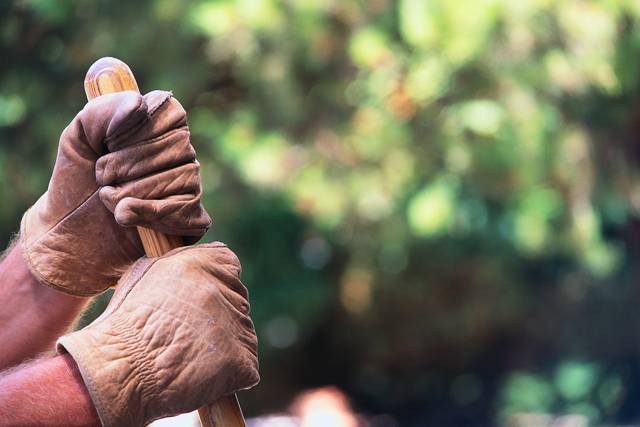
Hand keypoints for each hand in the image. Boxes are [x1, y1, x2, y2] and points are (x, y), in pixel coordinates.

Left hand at [21, 91, 210, 295]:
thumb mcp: (79, 137)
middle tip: (102, 178)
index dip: (136, 131)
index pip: (172, 113)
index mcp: (160, 126)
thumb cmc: (77, 181)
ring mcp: (189, 186)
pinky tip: (128, 216)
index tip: (107, 144)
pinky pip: (188, 209)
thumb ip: (104, 110)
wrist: (70, 232)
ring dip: (134, 191)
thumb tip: (138, 104)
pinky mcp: (191, 218)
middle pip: (177, 147)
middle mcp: (181, 154)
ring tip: (110, 201)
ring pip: (182, 178)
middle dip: (129, 165)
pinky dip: (153, 213)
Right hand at [57, 243, 258, 426]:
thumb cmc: (125, 324)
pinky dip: (229, 374)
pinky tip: (199, 375)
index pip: (229, 265)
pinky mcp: (244, 363)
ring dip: (223, 345)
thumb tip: (198, 259)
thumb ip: (181, 261)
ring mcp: (238, 328)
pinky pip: (245, 366)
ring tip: (187, 357)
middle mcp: (227, 292)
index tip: (197, 301)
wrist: (119, 370)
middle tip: (186, 335)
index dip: (213, 284)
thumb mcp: (146, 273)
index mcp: (206, 265)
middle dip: (218, 316)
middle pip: (236, 301)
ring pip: (241, 333)